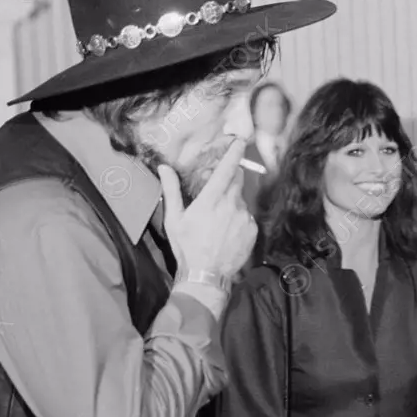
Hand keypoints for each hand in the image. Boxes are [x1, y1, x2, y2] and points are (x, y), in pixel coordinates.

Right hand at [159, 138, 258, 278]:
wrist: (207, 275)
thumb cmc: (187, 246)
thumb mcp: (174, 219)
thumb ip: (171, 190)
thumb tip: (163, 168)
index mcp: (212, 199)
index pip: (226, 169)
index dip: (234, 153)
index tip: (240, 141)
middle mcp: (232, 205)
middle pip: (237, 181)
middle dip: (230, 179)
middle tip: (218, 190)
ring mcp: (245, 218)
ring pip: (241, 201)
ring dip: (232, 203)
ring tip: (218, 221)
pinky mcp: (253, 230)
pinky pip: (247, 217)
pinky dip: (239, 219)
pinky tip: (227, 232)